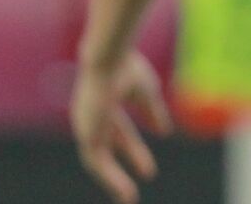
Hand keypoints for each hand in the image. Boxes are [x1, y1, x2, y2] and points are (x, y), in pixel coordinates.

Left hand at [71, 50, 173, 203]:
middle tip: (141, 181)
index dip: (135, 149)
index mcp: (106, 102)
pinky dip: (109, 176)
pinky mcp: (85, 132)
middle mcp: (93, 116)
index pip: (121, 131)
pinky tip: (123, 188)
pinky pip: (95, 162)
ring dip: (113, 179)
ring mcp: (87, 124)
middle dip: (126, 162)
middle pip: (110, 145)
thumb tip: (164, 132)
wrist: (110, 59)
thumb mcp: (147, 93)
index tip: (150, 166)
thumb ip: (153, 113)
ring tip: (129, 198)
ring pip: (98, 159)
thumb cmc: (128, 69)